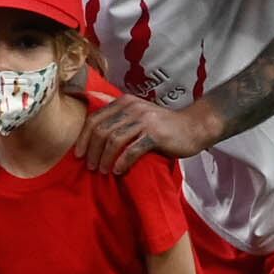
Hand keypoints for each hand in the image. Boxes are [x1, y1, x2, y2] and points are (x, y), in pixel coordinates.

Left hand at [78, 93, 221, 172]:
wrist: (194, 126)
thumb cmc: (162, 124)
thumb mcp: (137, 113)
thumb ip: (117, 114)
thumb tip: (90, 111)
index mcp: (124, 102)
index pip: (94, 119)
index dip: (83, 138)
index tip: (78, 154)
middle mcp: (132, 108)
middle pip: (101, 130)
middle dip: (92, 151)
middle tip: (90, 166)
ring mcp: (144, 120)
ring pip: (114, 140)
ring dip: (105, 158)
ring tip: (102, 170)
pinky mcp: (155, 135)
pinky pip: (132, 150)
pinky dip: (122, 162)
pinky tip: (118, 171)